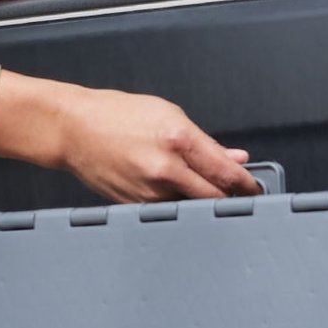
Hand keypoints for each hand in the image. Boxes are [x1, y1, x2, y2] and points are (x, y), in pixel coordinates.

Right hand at [0, 73, 261, 202]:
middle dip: (231, 199)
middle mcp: (164, 168)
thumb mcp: (168, 114)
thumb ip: (206, 142)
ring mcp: (149, 191)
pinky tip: (178, 198)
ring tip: (207, 195)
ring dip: (204, 205)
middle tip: (241, 198)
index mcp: (178, 138)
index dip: (247, 186)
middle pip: (214, 197)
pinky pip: (168, 212)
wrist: (72, 128)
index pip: (226, 173)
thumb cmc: (116, 115)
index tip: (256, 190)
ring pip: (192, 208)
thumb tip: (234, 158)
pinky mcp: (135, 205)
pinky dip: (179, 207)